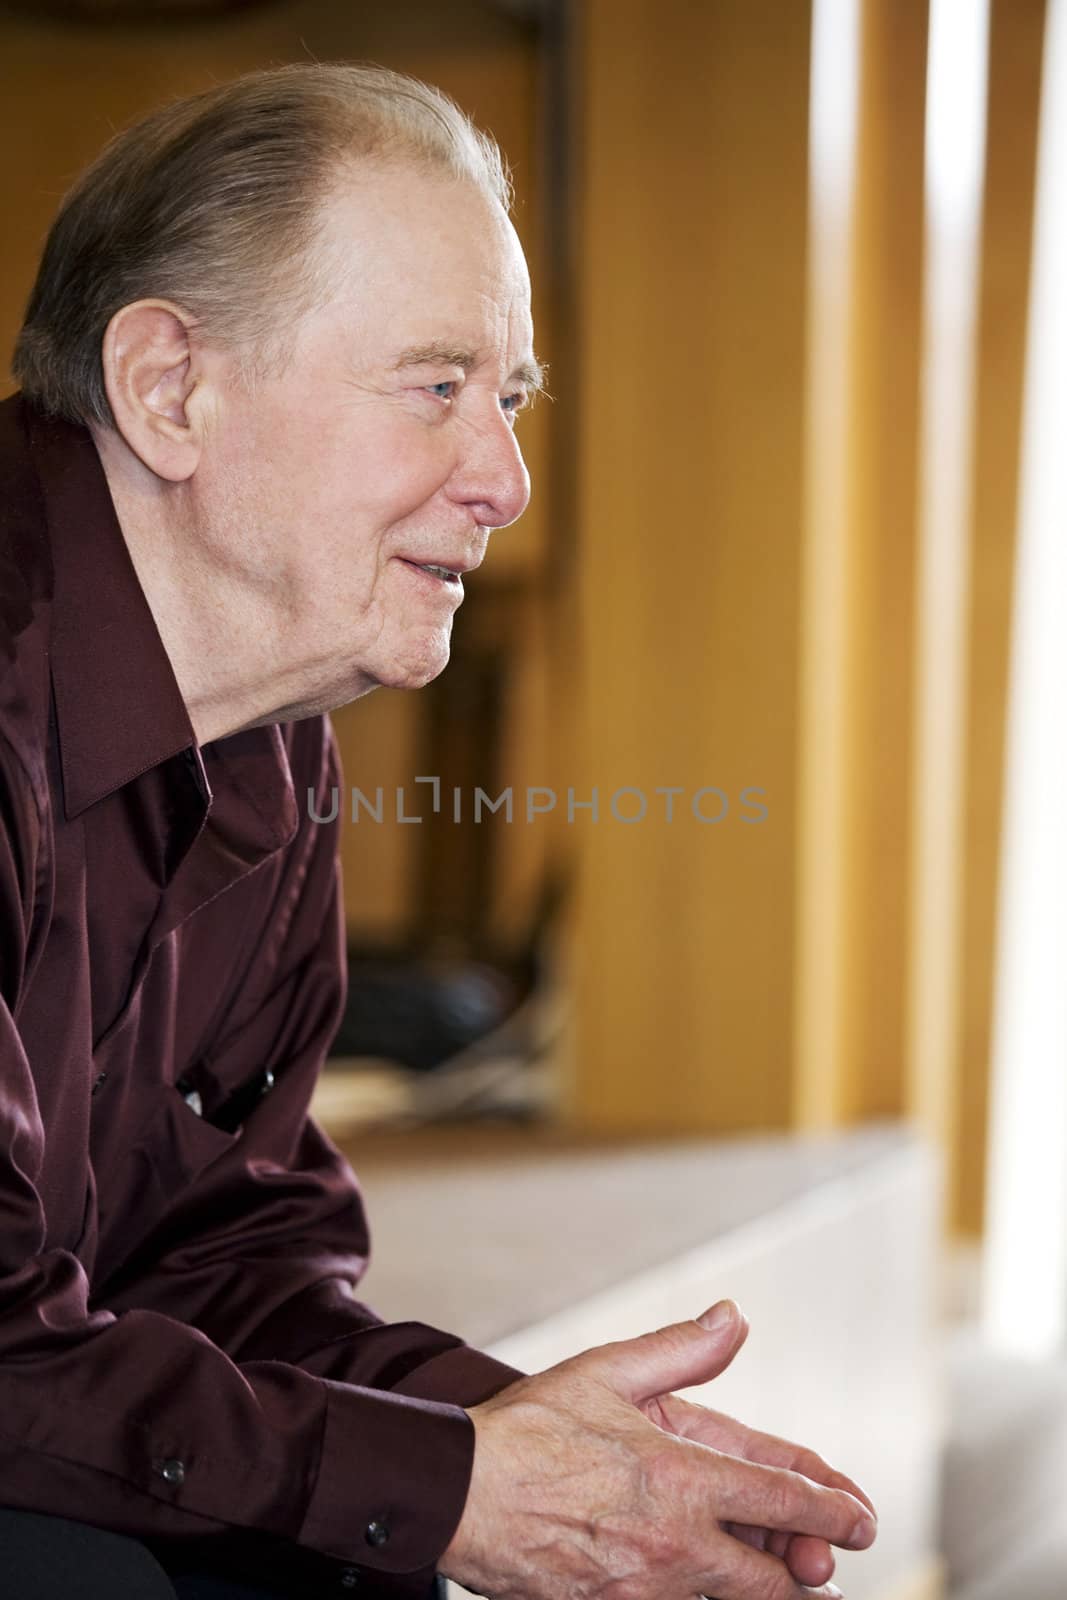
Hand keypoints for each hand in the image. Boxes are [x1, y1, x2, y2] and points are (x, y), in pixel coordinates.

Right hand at [441, 1299, 876, 1599]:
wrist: (455, 1493)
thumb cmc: (527, 1429)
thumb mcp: (607, 1370)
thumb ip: (682, 1348)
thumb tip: (735, 1317)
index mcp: (679, 1476)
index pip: (786, 1502)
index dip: (835, 1512)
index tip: (863, 1518)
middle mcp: (674, 1544)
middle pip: (774, 1578)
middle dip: (809, 1567)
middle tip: (823, 1556)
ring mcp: (644, 1591)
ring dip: (761, 1589)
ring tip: (779, 1576)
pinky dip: (706, 1598)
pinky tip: (706, 1583)